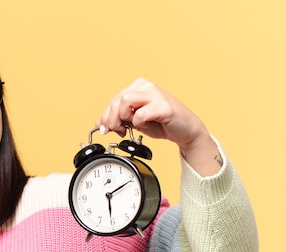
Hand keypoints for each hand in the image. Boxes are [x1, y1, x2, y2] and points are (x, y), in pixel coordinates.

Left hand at [97, 78, 221, 175]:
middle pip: (117, 100)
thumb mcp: (134, 121)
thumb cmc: (162, 124)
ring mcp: (155, 94)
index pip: (114, 99)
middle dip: (112, 119)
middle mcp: (146, 86)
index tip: (105, 128)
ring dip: (123, 118)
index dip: (106, 116)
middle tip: (118, 131)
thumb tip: (99, 123)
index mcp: (139, 87)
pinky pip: (141, 113)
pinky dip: (139, 123)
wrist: (185, 131)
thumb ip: (118, 119)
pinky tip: (145, 125)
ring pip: (125, 101)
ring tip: (131, 127)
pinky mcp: (163, 106)